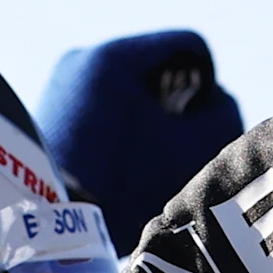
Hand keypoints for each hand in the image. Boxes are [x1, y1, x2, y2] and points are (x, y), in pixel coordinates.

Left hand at [35, 30, 246, 247]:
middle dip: (174, 104)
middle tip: (170, 146)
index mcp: (116, 56)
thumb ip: (221, 113)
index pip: (188, 47)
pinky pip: (104, 103)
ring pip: (129, 86)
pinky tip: (118, 163)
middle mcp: (84, 58)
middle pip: (156, 66)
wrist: (51, 226)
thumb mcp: (192, 148)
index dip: (205, 86)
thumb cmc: (125, 187)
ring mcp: (62, 83)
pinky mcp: (52, 109)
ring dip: (148, 117)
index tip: (196, 125)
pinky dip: (122, 127)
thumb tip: (214, 99)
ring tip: (143, 158)